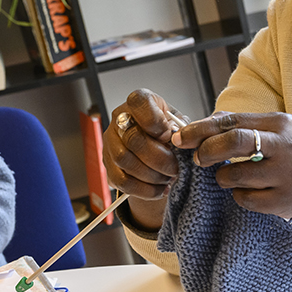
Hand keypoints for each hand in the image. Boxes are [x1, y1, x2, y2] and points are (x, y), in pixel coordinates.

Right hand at [103, 88, 189, 230]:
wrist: (157, 146)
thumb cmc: (169, 131)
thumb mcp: (180, 123)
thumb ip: (183, 128)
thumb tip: (183, 139)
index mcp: (139, 102)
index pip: (138, 102)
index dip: (154, 121)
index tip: (168, 135)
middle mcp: (120, 119)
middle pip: (132, 139)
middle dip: (159, 158)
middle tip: (176, 168)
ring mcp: (110, 142)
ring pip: (125, 161)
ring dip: (152, 175)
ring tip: (168, 178)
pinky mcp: (108, 165)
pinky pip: (122, 181)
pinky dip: (144, 189)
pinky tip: (159, 189)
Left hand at [171, 111, 291, 222]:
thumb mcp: (278, 131)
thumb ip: (243, 126)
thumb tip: (202, 126)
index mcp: (280, 123)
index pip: (231, 121)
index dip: (201, 130)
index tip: (181, 139)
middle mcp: (286, 146)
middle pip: (234, 143)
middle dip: (207, 152)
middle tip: (197, 160)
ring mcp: (288, 175)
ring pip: (235, 176)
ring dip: (222, 178)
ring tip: (227, 178)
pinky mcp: (286, 201)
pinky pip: (246, 199)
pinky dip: (239, 196)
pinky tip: (248, 192)